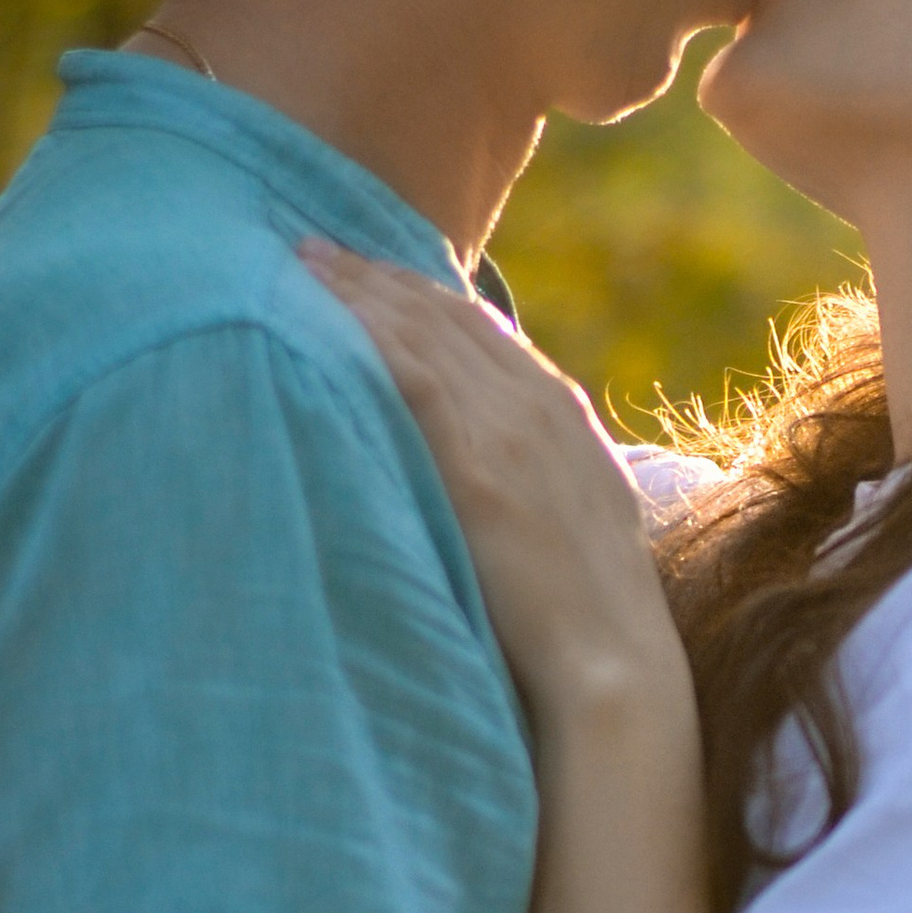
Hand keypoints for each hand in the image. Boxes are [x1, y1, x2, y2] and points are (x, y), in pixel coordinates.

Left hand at [306, 244, 688, 731]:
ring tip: (297, 265)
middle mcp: (538, 407)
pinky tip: (318, 319)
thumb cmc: (587, 619)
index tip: (363, 268)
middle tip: (308, 245)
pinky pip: (410, 382)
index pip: (478, 328)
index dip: (416, 291)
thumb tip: (488, 470)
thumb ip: (533, 476)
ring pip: (420, 336)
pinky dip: (364, 340)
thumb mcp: (574, 521)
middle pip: (443, 318)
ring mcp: (510, 434)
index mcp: (563, 414)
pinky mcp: (477, 472)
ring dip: (356, 293)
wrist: (615, 667)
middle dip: (374, 276)